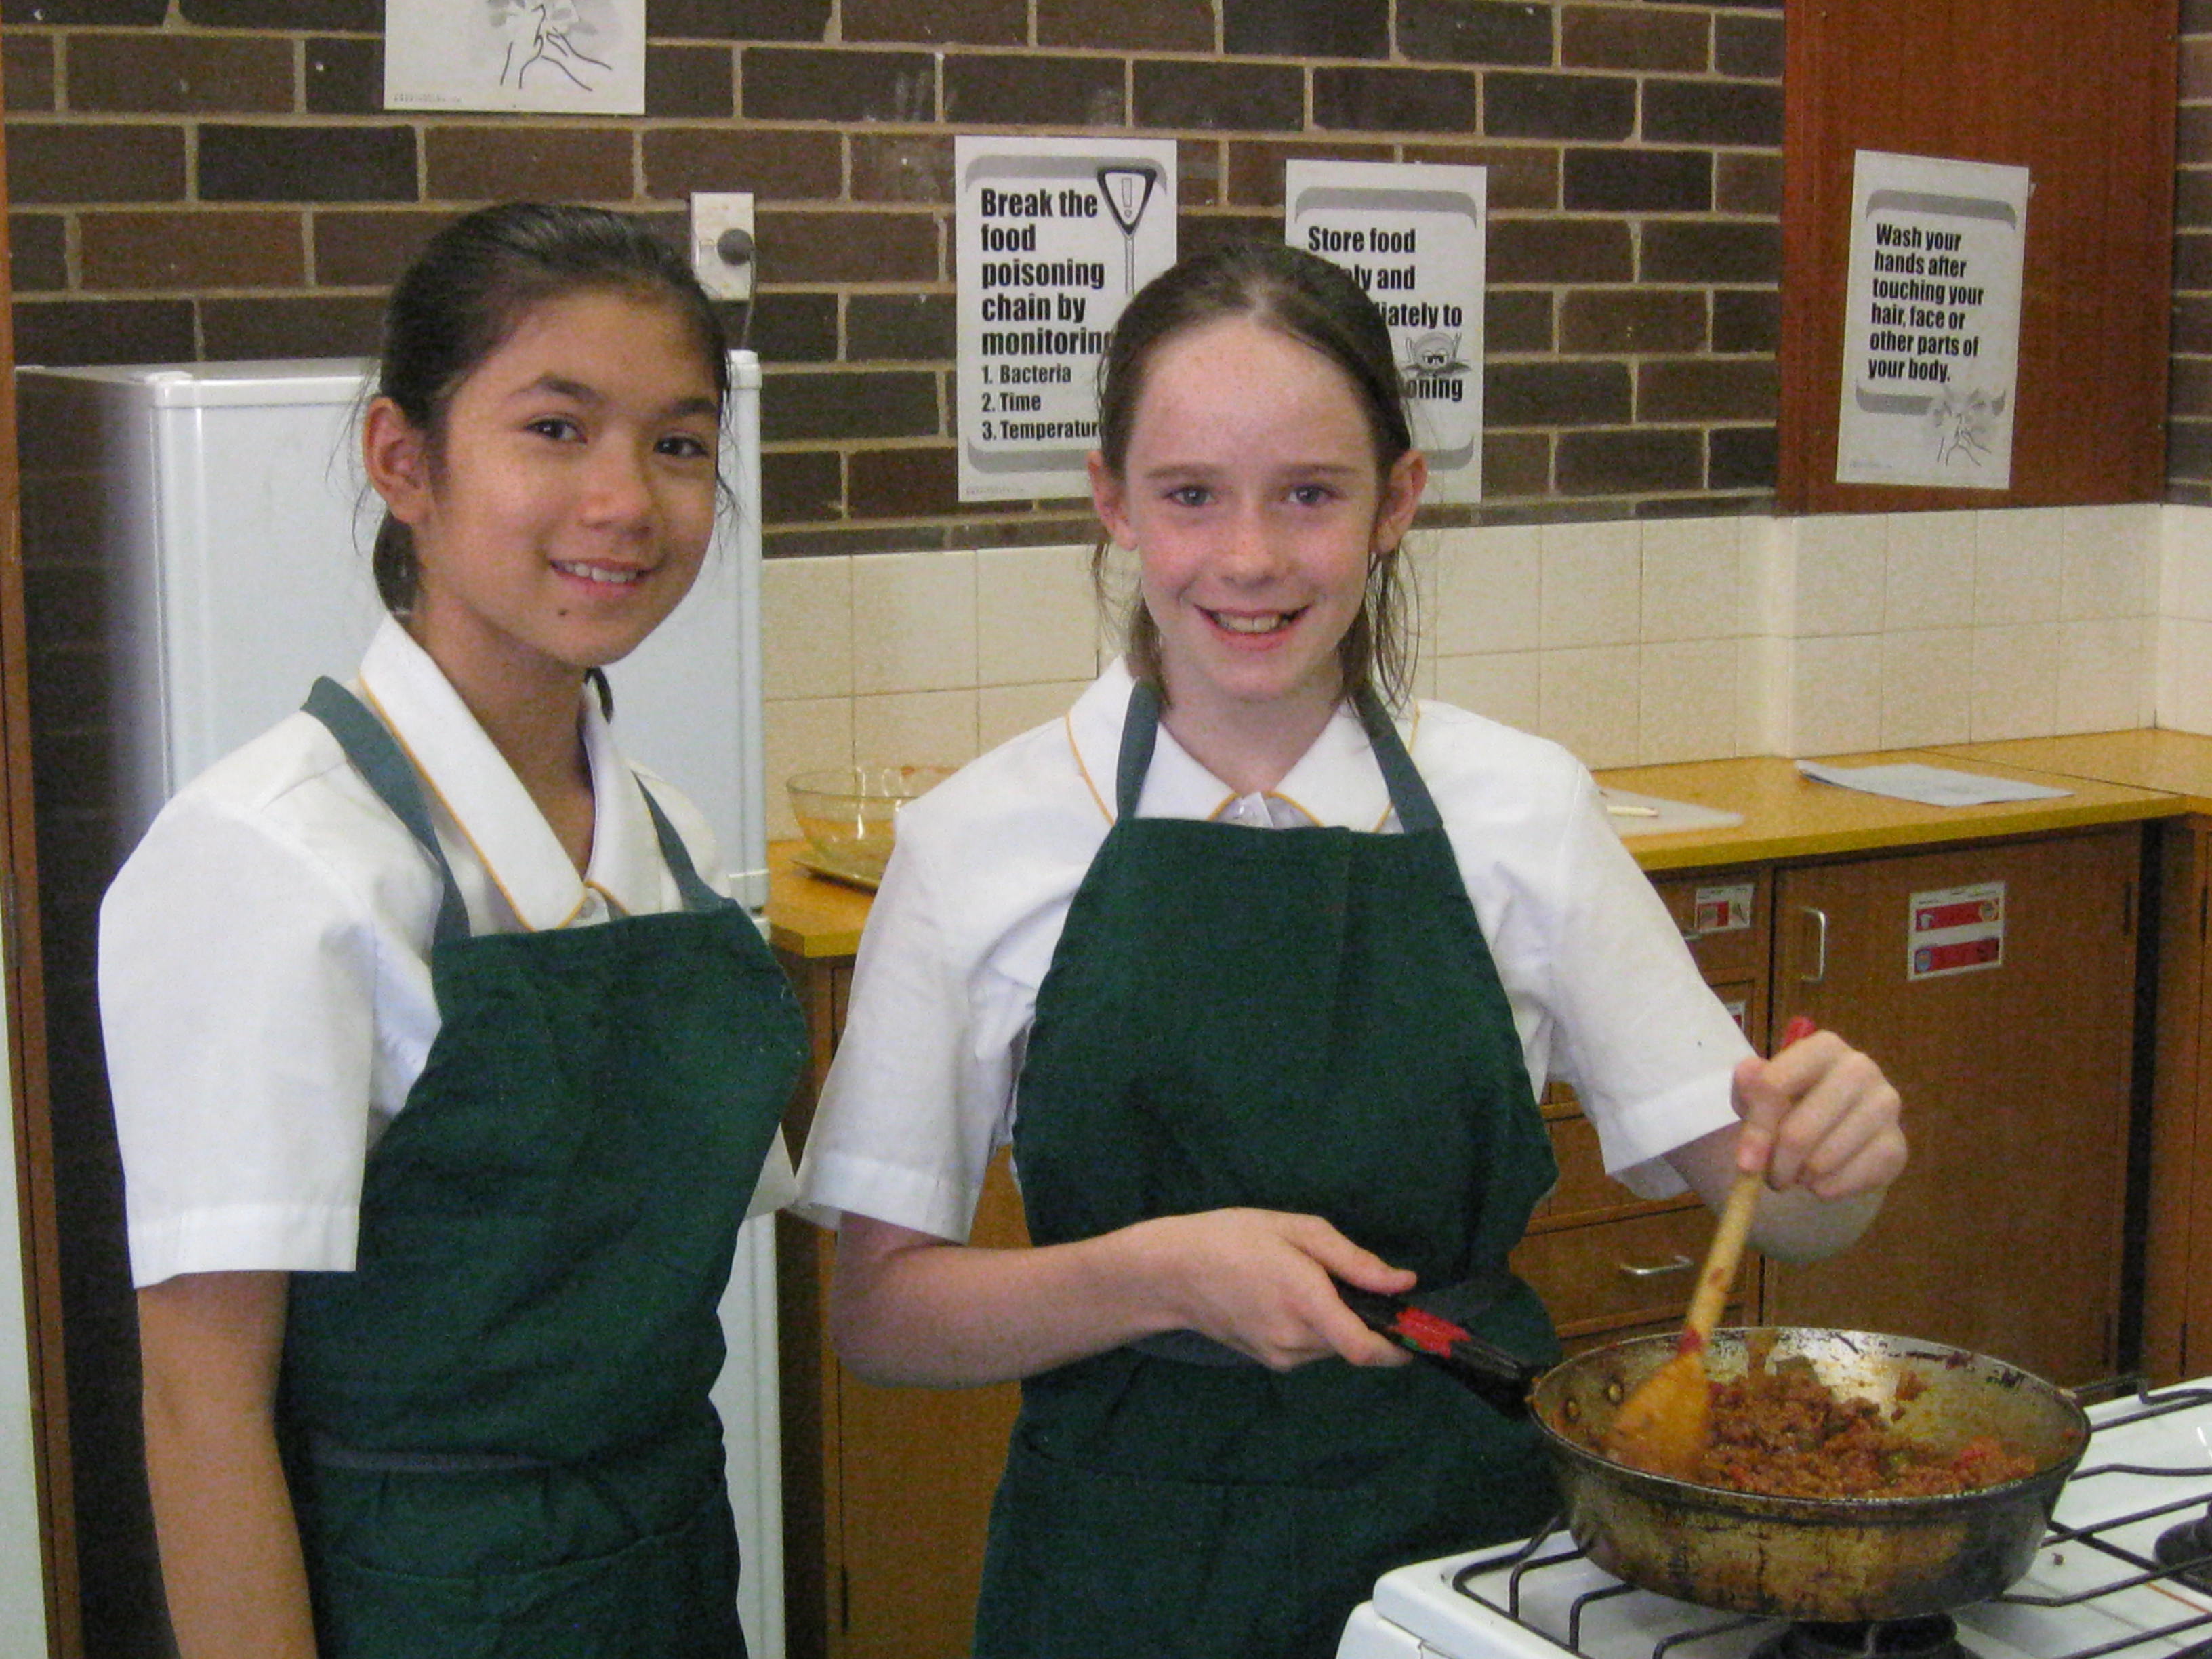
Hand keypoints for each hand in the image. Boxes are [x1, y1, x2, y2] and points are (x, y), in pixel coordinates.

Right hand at [1139, 1208, 1414, 1371]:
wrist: (1171, 1273)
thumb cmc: (1233, 1238)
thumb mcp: (1296, 1230)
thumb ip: (1353, 1259)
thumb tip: (1403, 1283)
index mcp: (1307, 1303)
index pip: (1366, 1348)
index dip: (1401, 1348)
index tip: (1419, 1332)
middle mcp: (1297, 1340)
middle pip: (1356, 1345)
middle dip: (1366, 1320)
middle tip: (1346, 1282)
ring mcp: (1281, 1357)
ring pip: (1334, 1347)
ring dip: (1339, 1324)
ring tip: (1307, 1284)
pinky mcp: (1270, 1362)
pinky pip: (1311, 1349)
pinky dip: (1316, 1329)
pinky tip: (1286, 1299)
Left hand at [1730, 1027, 1906, 1200]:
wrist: (1838, 1129)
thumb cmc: (1793, 1104)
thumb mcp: (1762, 1092)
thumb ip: (1750, 1084)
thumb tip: (1749, 1073)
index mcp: (1823, 1047)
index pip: (1774, 1086)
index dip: (1754, 1129)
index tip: (1745, 1162)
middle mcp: (1860, 1068)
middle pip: (1798, 1132)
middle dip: (1776, 1165)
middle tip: (1770, 1177)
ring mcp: (1884, 1106)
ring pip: (1821, 1162)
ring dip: (1799, 1178)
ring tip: (1795, 1172)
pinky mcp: (1897, 1145)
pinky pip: (1846, 1181)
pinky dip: (1825, 1189)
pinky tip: (1822, 1178)